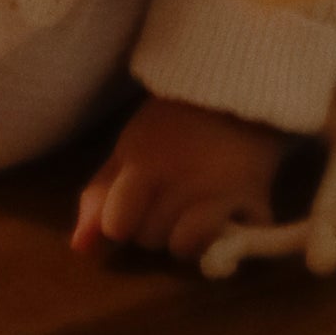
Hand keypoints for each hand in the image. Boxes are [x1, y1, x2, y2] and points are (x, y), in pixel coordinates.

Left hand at [72, 97, 286, 261]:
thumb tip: (80, 247)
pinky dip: (226, 240)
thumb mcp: (131, 146)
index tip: (137, 199)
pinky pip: (229, 245)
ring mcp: (221, 193)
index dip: (122, 218)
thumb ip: (100, 195)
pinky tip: (226, 220)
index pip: (117, 225)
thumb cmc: (178, 119)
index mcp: (146, 165)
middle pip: (150, 238)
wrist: (242, 86)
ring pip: (184, 247)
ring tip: (197, 207)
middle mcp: (181, 183)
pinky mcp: (255, 199)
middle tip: (172, 192)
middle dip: (154, 223)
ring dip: (186, 235)